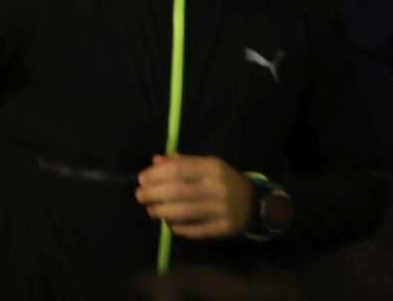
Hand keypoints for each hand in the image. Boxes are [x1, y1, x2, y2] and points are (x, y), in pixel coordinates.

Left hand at [136, 154, 254, 239]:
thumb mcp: (205, 164)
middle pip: (178, 191)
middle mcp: (217, 188)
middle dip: (154, 194)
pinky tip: (169, 223)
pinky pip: (195, 230)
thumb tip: (155, 161)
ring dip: (162, 212)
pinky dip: (178, 227)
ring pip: (184, 212)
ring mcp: (221, 209)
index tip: (142, 179)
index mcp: (211, 167)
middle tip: (140, 196)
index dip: (156, 175)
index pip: (178, 170)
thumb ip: (181, 162)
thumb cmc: (221, 180)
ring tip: (151, 210)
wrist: (252, 202)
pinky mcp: (223, 228)